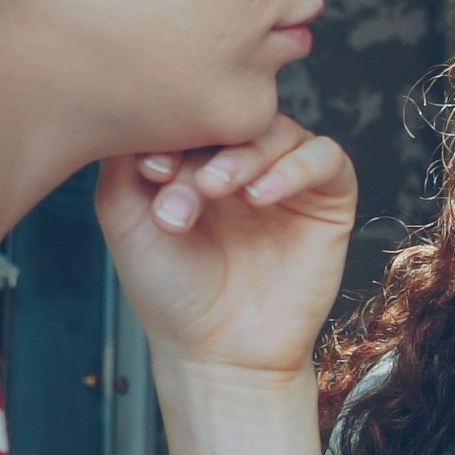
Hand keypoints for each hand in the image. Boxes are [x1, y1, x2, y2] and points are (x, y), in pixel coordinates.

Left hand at [96, 113, 357, 382]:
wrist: (216, 353)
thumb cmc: (170, 290)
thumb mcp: (125, 214)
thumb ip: (125, 156)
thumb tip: (139, 101)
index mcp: (197, 154)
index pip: (193, 110)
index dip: (173, 129)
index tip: (150, 171)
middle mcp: (243, 158)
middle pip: (235, 116)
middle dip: (206, 148)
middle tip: (185, 191)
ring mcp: (287, 176)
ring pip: (278, 129)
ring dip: (246, 156)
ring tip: (218, 190)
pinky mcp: (328, 198)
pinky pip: (326, 157)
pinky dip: (295, 167)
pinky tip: (261, 197)